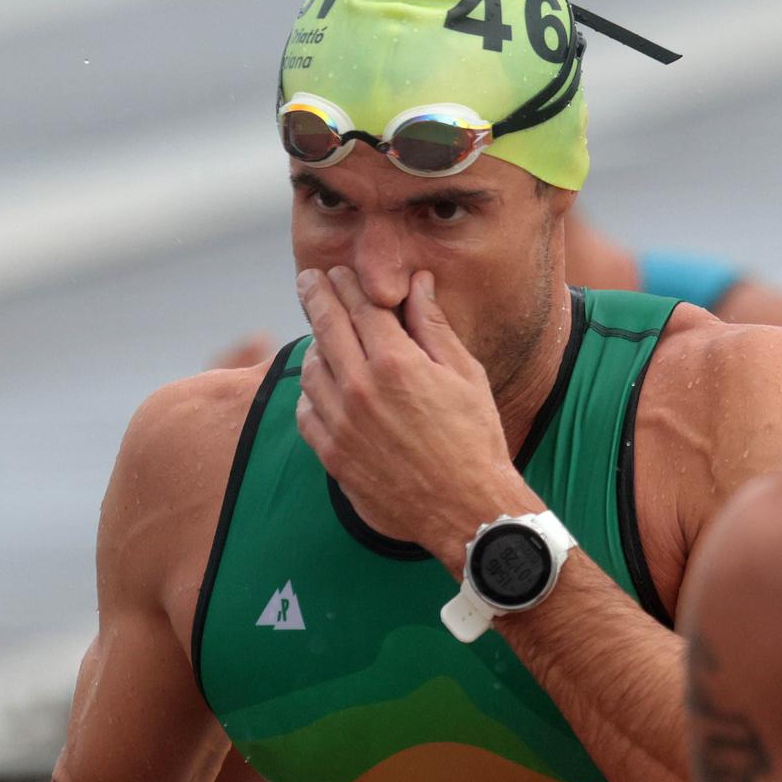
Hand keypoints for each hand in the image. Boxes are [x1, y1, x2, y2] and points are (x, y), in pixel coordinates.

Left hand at [295, 267, 532, 568]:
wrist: (467, 508)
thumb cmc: (475, 440)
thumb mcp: (465, 375)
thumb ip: (433, 326)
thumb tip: (418, 283)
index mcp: (396, 363)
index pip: (360, 307)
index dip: (347, 284)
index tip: (339, 273)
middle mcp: (360, 389)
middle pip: (326, 328)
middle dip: (316, 297)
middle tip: (309, 281)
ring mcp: (341, 423)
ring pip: (311, 369)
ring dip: (315, 346)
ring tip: (323, 337)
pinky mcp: (333, 454)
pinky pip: (306, 411)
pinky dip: (311, 393)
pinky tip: (323, 387)